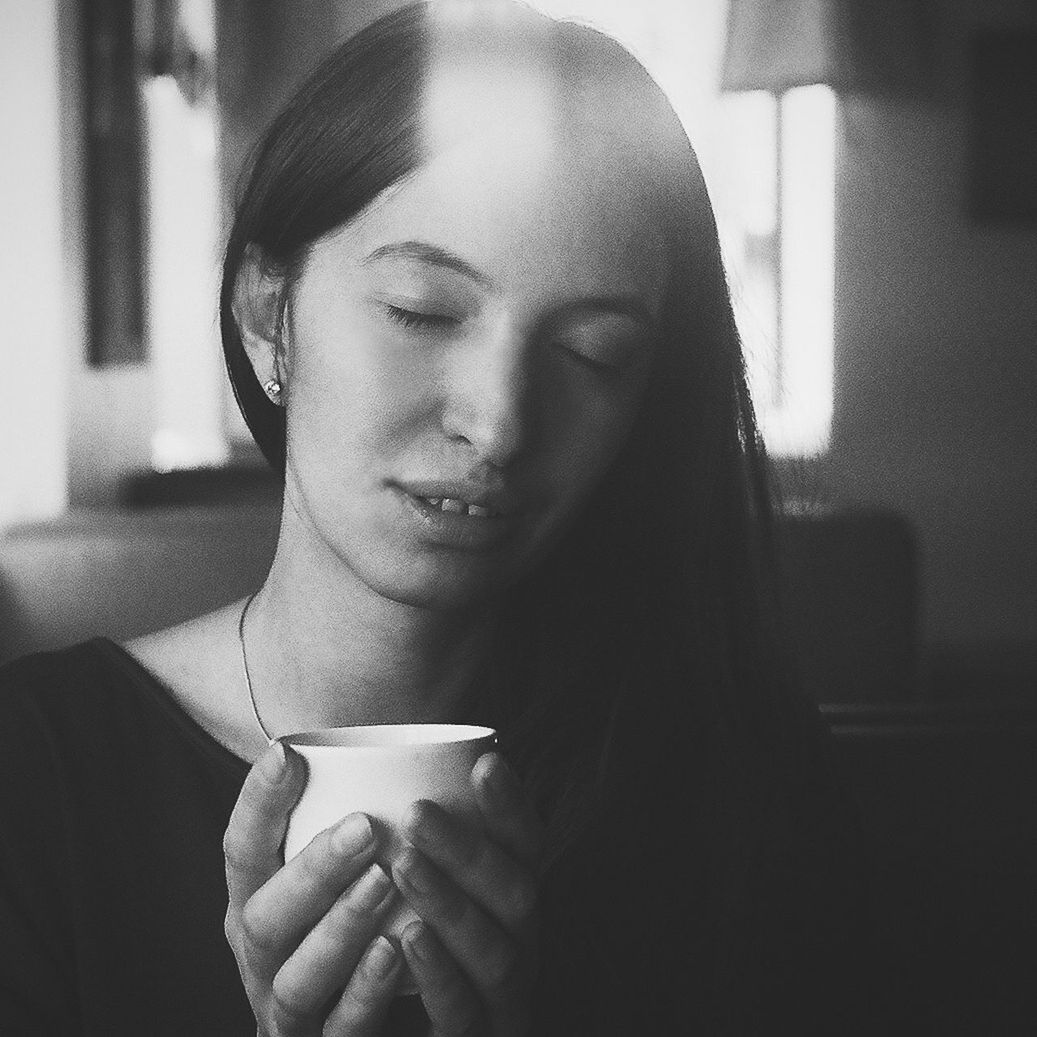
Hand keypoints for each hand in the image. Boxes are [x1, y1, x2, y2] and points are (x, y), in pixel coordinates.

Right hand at [223, 742, 406, 1035]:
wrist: (359, 1022)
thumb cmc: (353, 927)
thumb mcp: (336, 872)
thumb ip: (345, 821)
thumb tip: (382, 748)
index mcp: (256, 902)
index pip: (241, 850)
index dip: (256, 803)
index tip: (286, 754)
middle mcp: (262, 956)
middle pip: (265, 918)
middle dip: (312, 870)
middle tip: (365, 826)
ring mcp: (286, 1009)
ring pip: (297, 977)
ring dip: (340, 928)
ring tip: (384, 881)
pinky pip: (340, 1029)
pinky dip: (365, 992)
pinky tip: (396, 951)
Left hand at [391, 752, 543, 1036]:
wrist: (377, 1034)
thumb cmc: (376, 951)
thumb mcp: (390, 887)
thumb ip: (382, 836)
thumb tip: (312, 759)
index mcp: (506, 894)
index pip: (525, 843)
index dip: (511, 804)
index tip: (483, 762)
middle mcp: (515, 943)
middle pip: (516, 893)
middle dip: (469, 850)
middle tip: (417, 815)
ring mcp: (500, 998)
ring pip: (494, 954)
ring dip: (450, 905)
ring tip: (403, 864)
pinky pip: (461, 1015)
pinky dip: (438, 976)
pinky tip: (404, 939)